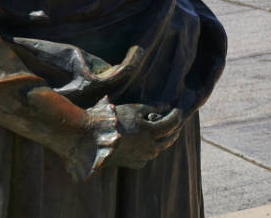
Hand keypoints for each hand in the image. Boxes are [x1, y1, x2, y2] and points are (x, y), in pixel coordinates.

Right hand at [64, 102, 184, 179]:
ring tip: (165, 131)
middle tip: (176, 121)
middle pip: (169, 138)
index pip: (172, 123)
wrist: (92, 139)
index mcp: (152, 133)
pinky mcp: (134, 163)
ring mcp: (143, 157)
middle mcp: (150, 148)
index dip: (176, 115)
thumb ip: (153, 109)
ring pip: (160, 148)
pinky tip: (149, 142)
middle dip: (175, 129)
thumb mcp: (134, 109)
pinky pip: (149, 155)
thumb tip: (166, 108)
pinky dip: (153, 148)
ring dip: (164, 139)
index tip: (177, 108)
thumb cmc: (113, 120)